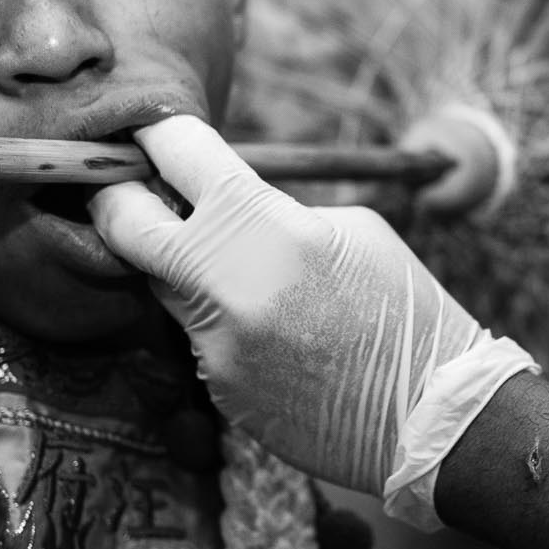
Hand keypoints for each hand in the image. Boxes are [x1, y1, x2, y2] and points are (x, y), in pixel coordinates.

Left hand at [90, 116, 532, 515]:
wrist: (433, 414)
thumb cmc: (405, 307)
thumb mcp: (348, 230)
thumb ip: (272, 211)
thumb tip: (214, 199)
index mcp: (267, 227)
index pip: (179, 156)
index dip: (155, 136)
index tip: (145, 134)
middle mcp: (226, 285)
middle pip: (125, 225)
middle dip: (115, 199)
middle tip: (121, 189)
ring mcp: (215, 344)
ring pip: (161, 287)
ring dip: (179, 269)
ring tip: (234, 270)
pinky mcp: (218, 390)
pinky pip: (198, 339)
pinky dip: (221, 327)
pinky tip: (274, 337)